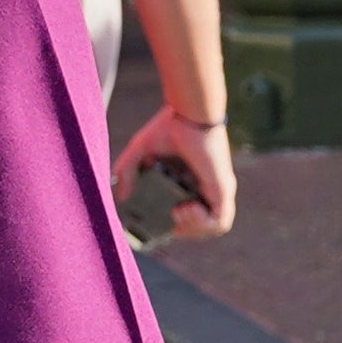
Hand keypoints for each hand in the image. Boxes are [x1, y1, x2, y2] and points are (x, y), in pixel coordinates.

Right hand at [117, 105, 232, 240]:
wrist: (190, 112)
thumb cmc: (169, 126)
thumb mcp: (140, 153)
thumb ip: (126, 172)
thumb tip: (119, 198)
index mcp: (193, 181)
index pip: (190, 214)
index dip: (176, 224)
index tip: (160, 219)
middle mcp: (208, 188)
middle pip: (203, 226)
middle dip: (184, 230)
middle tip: (168, 218)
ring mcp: (218, 190)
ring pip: (214, 227)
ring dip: (194, 229)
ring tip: (177, 214)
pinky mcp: (222, 188)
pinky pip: (220, 221)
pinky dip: (202, 223)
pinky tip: (185, 209)